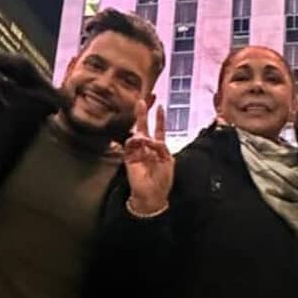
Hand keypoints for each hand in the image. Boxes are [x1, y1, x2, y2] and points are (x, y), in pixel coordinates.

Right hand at [124, 100, 173, 214]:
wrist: (152, 195)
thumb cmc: (162, 181)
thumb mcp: (168, 162)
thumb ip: (162, 148)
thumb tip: (152, 139)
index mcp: (159, 149)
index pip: (159, 130)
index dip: (160, 119)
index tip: (160, 107)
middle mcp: (148, 148)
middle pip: (144, 128)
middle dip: (143, 115)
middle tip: (141, 101)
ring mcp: (138, 152)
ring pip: (136, 135)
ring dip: (141, 134)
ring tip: (144, 140)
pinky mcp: (129, 158)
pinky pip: (129, 146)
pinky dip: (134, 142)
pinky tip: (139, 143)